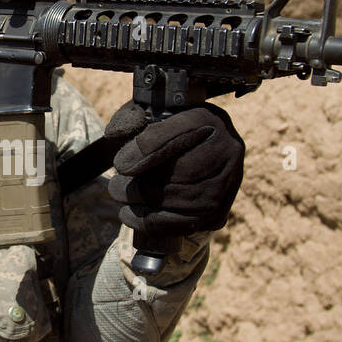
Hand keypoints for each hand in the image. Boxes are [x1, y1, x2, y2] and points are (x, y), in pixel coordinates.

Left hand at [103, 102, 244, 236]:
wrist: (194, 157)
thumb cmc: (163, 135)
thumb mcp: (146, 117)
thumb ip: (130, 118)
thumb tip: (114, 133)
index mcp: (207, 120)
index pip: (179, 134)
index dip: (147, 152)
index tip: (120, 165)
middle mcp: (226, 151)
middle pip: (183, 174)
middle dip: (142, 186)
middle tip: (115, 187)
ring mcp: (227, 185)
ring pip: (185, 202)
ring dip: (145, 207)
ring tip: (122, 201)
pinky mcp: (219, 213)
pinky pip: (185, 224)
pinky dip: (153, 224)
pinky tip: (132, 216)